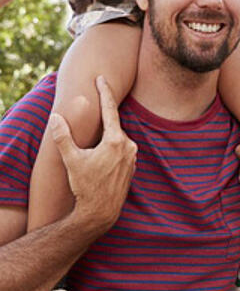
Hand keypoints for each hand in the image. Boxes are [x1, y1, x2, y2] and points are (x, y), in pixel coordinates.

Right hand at [49, 76, 136, 230]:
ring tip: (94, 153)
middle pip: (112, 126)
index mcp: (115, 140)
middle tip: (93, 121)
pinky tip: (102, 161)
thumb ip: (63, 137)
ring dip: (106, 139)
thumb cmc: (86, 186)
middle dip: (101, 123)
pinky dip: (112, 149)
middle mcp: (128, 145)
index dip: (105, 92)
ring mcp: (133, 155)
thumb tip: (55, 117)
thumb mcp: (71, 160)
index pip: (110, 109)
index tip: (102, 78)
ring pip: (117, 139)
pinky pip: (121, 150)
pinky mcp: (133, 164)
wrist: (100, 212)